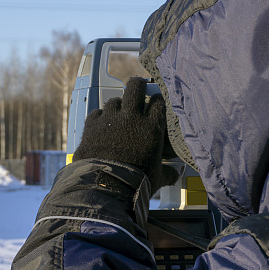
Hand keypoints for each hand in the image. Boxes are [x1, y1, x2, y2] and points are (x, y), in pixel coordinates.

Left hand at [73, 77, 177, 192]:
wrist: (106, 185)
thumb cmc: (135, 182)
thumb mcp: (157, 177)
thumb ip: (168, 172)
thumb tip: (176, 174)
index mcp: (152, 127)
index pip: (158, 101)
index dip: (157, 100)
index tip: (155, 103)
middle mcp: (132, 117)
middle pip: (135, 87)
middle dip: (137, 84)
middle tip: (137, 87)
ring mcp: (110, 119)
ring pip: (115, 100)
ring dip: (117, 105)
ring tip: (118, 113)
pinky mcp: (92, 125)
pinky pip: (96, 113)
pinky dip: (99, 117)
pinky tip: (101, 125)